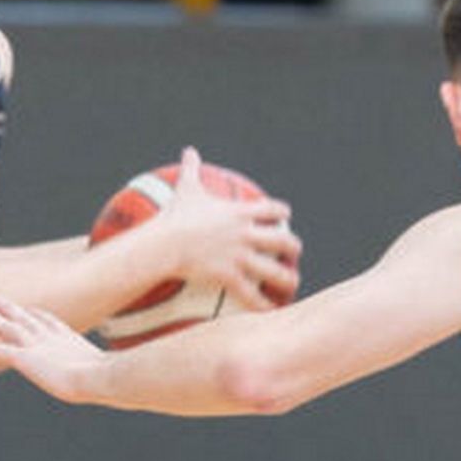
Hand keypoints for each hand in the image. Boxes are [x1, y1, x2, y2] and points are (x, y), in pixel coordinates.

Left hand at [0, 299, 107, 402]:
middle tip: (1, 301)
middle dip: (14, 310)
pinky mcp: (25, 357)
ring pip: (9, 329)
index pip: (51, 323)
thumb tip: (130, 379)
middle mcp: (51, 338)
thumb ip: (115, 373)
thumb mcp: (112, 373)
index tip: (33, 310)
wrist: (97, 378)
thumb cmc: (109, 379)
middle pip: (27, 320)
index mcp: (70, 340)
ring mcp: (37, 346)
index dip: (40, 316)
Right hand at [153, 147, 301, 310]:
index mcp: (240, 213)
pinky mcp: (230, 276)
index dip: (282, 212)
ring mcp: (240, 257)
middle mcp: (246, 234)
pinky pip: (251, 294)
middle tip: (294, 252)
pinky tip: (270, 311)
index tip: (285, 215)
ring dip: (287, 279)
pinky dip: (262, 304)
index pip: (273, 209)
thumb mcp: (186, 188)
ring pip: (275, 271)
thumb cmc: (174, 216)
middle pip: (283, 240)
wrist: (166, 243)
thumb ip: (191, 168)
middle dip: (293, 247)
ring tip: (292, 284)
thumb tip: (188, 150)